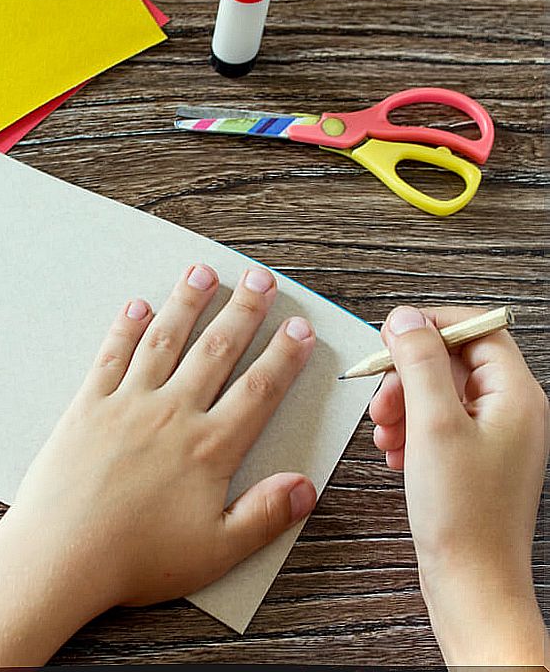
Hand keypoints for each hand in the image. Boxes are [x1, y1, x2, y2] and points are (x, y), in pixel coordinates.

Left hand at [0, 264, 317, 666]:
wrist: (61, 556)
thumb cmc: (136, 558)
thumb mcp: (215, 551)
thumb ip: (264, 516)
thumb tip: (306, 487)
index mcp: (208, 448)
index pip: (258, 390)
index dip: (283, 356)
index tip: (299, 327)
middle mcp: (171, 414)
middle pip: (215, 351)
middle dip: (242, 311)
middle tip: (259, 279)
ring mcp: (126, 404)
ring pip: (164, 341)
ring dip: (186, 303)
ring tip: (202, 272)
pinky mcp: (87, 407)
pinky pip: (111, 356)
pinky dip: (125, 329)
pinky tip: (136, 306)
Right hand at [369, 306, 548, 665]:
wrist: (471, 581)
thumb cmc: (463, 515)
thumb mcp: (433, 424)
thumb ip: (419, 362)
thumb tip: (405, 318)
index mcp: (516, 396)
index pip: (477, 329)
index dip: (430, 327)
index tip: (391, 338)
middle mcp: (511, 411)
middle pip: (452, 361)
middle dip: (408, 376)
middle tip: (383, 401)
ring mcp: (494, 437)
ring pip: (439, 393)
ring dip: (403, 405)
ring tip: (386, 435)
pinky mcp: (474, 459)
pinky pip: (437, 424)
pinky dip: (411, 431)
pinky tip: (397, 454)